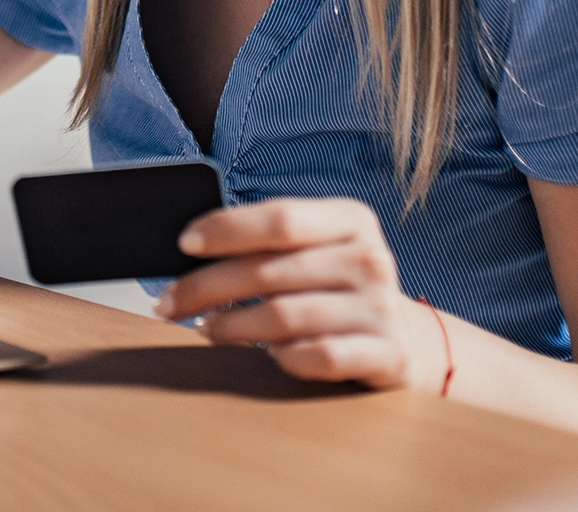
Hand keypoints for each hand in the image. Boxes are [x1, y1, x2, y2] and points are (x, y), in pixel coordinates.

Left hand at [156, 196, 447, 390]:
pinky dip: (283, 358)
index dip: (226, 228)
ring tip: (205, 328)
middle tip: (169, 302)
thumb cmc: (339, 286)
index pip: (279, 218)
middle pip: (270, 270)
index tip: (184, 243)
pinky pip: (318, 357)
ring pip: (285, 317)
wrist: (408, 340)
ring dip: (232, 325)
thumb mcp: (319, 249)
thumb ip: (270, 242)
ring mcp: (381, 308)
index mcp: (351, 219)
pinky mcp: (387, 355)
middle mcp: (370, 258)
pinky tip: (265, 357)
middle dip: (206, 286)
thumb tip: (192, 245)